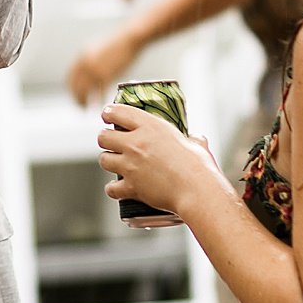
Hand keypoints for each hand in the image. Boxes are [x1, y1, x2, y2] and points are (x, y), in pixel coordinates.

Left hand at [66, 32, 138, 107]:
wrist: (130, 38)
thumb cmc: (119, 43)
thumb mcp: (98, 49)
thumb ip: (91, 59)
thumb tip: (90, 70)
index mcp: (81, 56)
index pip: (70, 77)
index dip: (72, 88)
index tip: (75, 95)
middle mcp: (84, 63)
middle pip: (74, 86)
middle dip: (76, 97)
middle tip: (81, 106)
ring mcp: (94, 69)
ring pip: (84, 91)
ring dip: (84, 102)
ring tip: (87, 109)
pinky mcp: (105, 75)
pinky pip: (98, 93)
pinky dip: (98, 101)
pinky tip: (101, 105)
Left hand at [98, 103, 228, 219]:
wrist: (197, 191)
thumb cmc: (200, 167)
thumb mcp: (196, 144)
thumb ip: (193, 139)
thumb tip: (196, 139)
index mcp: (150, 127)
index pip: (118, 112)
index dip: (109, 113)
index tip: (107, 115)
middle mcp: (136, 143)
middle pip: (103, 136)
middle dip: (105, 139)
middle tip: (111, 142)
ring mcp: (131, 165)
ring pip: (103, 159)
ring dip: (108, 161)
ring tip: (115, 164)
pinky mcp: (131, 187)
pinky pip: (111, 188)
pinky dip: (113, 189)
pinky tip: (117, 188)